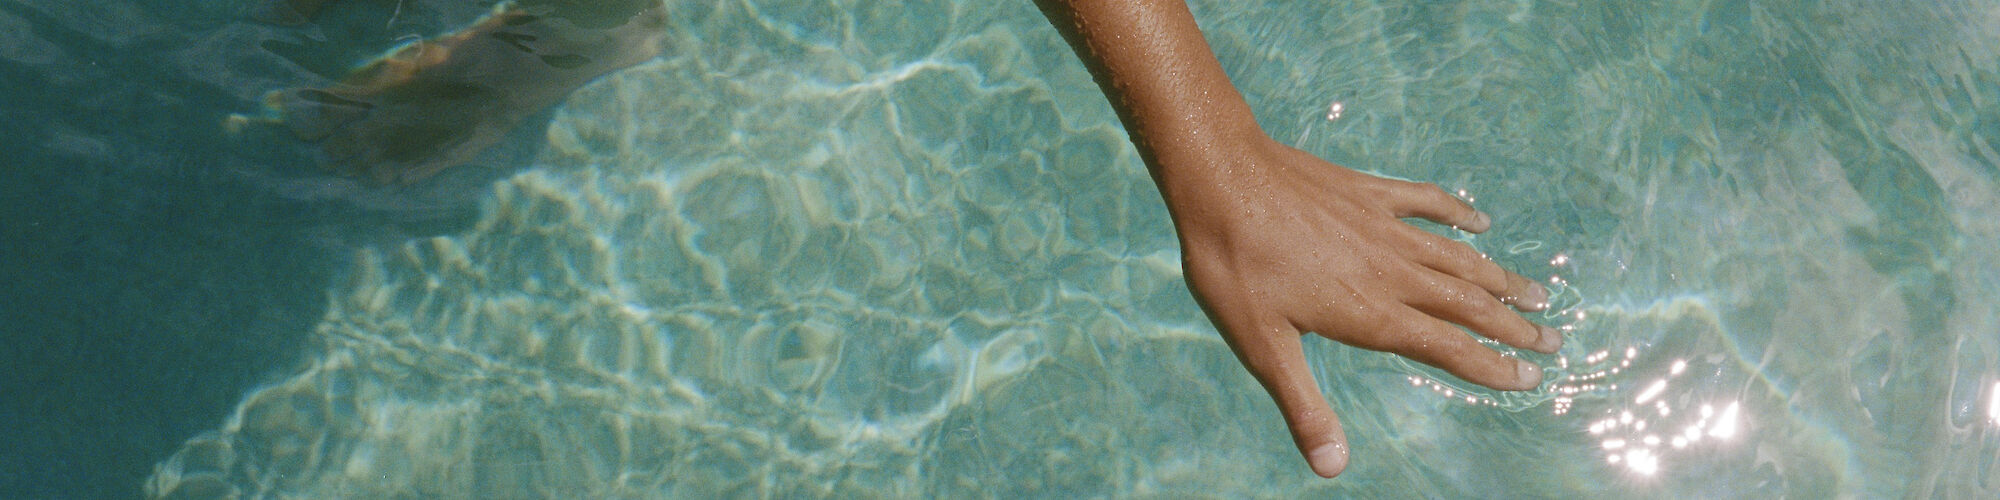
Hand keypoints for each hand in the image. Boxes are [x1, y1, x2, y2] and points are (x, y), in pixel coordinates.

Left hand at [1163, 134, 1557, 477]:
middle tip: (1554, 340)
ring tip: (1536, 292)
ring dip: (1499, 277)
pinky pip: (1426, 202)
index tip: (1529, 380)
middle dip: (1513, 326)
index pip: (1448, 348)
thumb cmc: (1234, 266)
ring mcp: (1384, 226)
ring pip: (1458, 256)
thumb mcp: (1262, 346)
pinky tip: (1479, 222)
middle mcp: (1392, 270)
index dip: (1491, 367)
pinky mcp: (1368, 193)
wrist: (1221, 179)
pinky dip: (1458, 212)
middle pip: (1468, 303)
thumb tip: (1332, 466)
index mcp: (1372, 313)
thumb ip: (1303, 406)